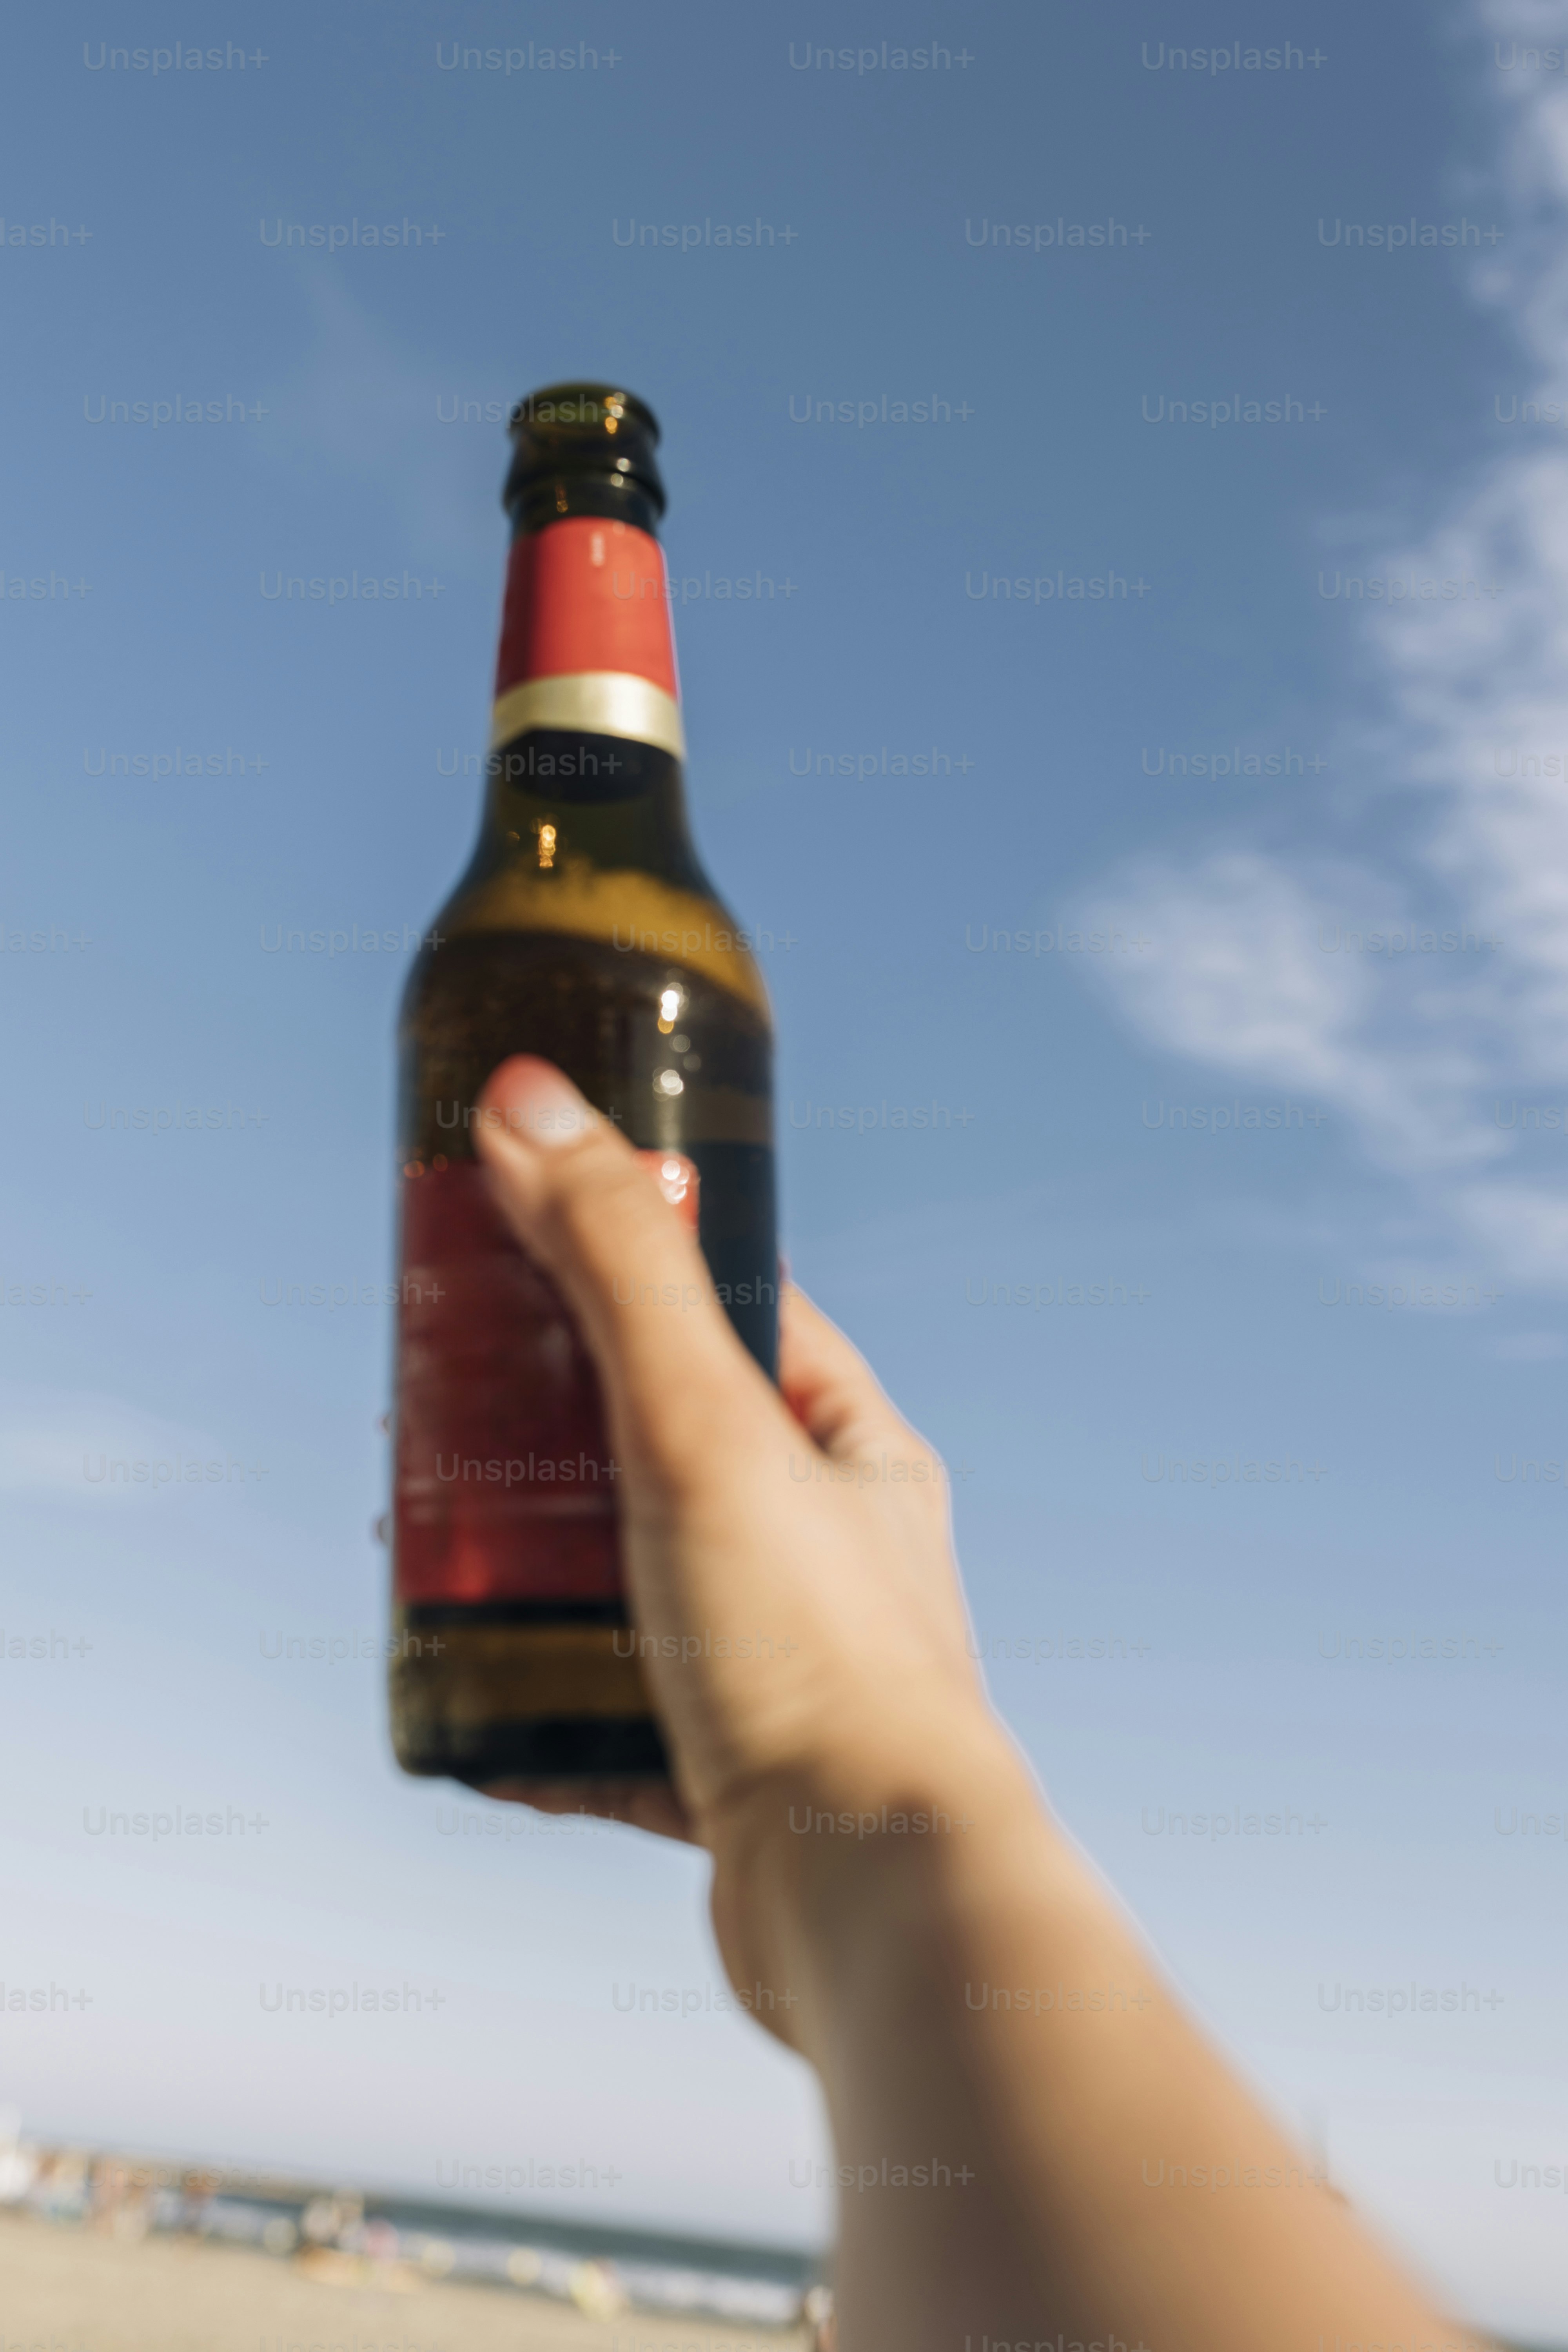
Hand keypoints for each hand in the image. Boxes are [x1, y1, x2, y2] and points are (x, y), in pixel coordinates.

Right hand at [472, 1055, 1023, 2034]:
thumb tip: (528, 1103)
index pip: (738, 1314)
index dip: (628, 1267)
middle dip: (546, 1433)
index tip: (515, 1250)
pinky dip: (544, 1710)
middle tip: (430, 1420)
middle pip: (663, 1451)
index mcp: (854, 1453)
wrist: (872, 1906)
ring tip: (420, 1553)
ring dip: (531, 1570)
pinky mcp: (736, 1778)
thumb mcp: (700, 1427)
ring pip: (630, 1584)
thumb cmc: (814, 1655)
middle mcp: (830, 1551)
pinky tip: (472, 1705)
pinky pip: (616, 1723)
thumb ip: (617, 1265)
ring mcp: (784, 1665)